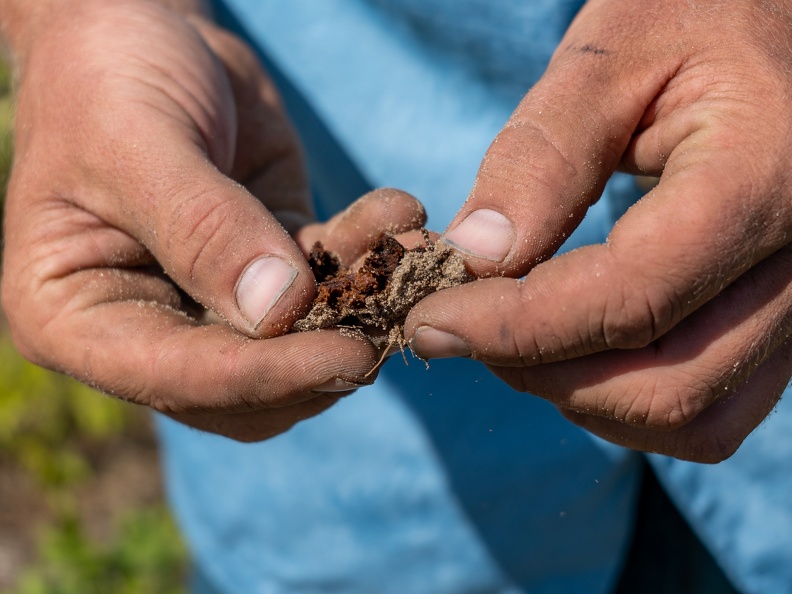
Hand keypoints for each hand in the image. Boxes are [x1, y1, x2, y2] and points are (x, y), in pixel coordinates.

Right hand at [0, 0, 424, 440]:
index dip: (265, 376)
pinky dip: (369, 252)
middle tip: (397, 318)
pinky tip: (401, 212)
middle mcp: (147, 323)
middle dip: (325, 353)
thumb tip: (279, 311)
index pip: (177, 376)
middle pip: (248, 383)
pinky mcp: (270, 261)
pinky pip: (328, 275)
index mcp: (78, 318)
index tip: (348, 357)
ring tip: (416, 249)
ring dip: (364, 302)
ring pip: (301, 338)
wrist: (142, 32)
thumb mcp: (136, 142)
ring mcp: (213, 298)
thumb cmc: (106, 78)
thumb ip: (202, 229)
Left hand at [406, 0, 791, 461]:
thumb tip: (474, 261)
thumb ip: (543, 157)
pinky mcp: (781, 318)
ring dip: (582, 395)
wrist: (777, 22)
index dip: (513, 328)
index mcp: (765, 178)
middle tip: (464, 325)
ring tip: (513, 332)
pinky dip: (624, 393)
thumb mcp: (611, 54)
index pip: (629, 298)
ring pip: (692, 417)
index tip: (428, 322)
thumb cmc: (699, 11)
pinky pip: (710, 403)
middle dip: (542, 371)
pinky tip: (571, 338)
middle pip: (665, 386)